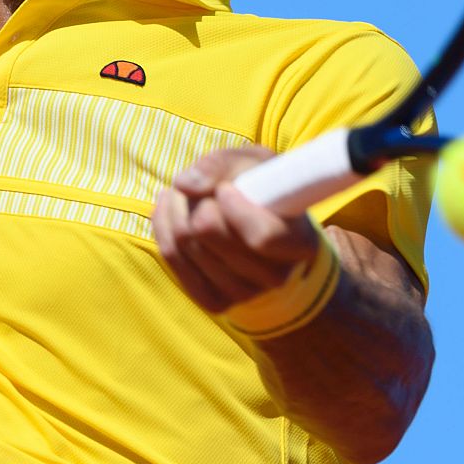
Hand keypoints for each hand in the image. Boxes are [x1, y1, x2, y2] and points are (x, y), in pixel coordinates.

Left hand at [152, 146, 322, 314]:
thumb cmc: (261, 189)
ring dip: (176, 208)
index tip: (225, 189)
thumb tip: (185, 184)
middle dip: (196, 199)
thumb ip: (222, 165)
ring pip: (186, 245)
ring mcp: (244, 293)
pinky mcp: (215, 301)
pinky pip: (173, 259)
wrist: (258, 226)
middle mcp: (276, 276)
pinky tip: (170, 209)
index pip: (262, 236)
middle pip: (211, 234)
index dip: (235, 209)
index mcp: (299, 243)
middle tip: (201, 186)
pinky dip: (163, 227)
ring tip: (185, 194)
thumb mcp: (253, 163)